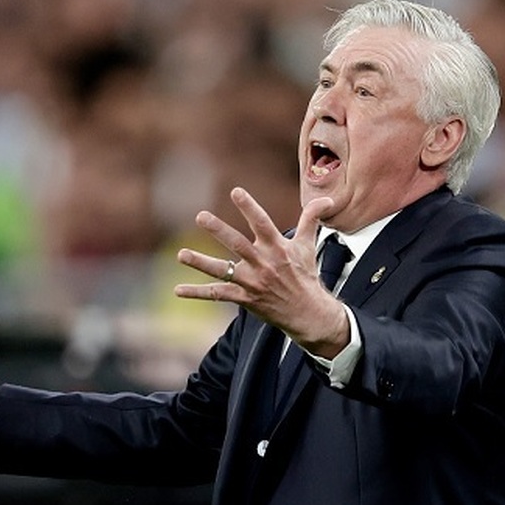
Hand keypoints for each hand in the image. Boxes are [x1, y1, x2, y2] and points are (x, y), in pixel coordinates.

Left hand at [174, 187, 349, 357]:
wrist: (308, 313)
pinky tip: (178, 290)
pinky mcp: (244, 299)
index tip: (236, 191)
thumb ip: (311, 219)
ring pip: (223, 270)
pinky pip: (217, 294)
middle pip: (238, 244)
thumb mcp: (308, 245)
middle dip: (219, 230)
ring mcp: (252, 282)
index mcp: (277, 248)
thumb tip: (326, 199)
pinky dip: (197, 293)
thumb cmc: (305, 275)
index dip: (249, 207)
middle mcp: (263, 264)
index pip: (262, 223)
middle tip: (200, 216)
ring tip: (181, 254)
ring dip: (201, 263)